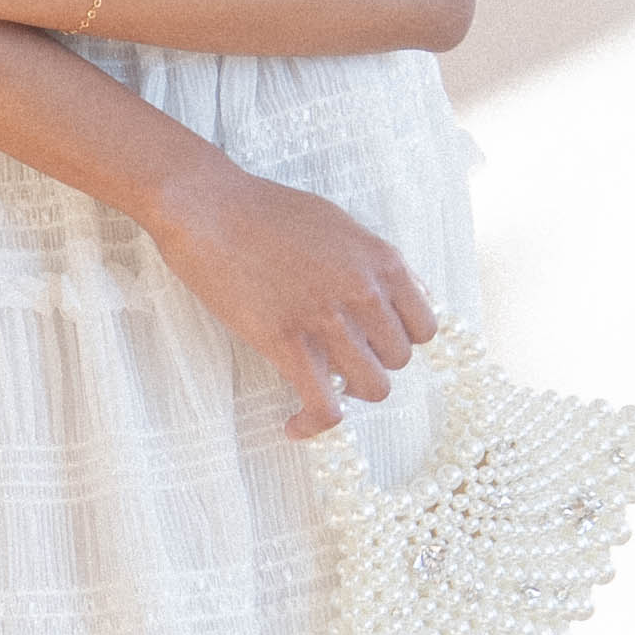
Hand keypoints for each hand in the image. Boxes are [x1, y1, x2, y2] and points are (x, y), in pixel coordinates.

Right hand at [142, 152, 436, 437]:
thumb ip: (373, 264)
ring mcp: (328, 320)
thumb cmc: (268, 212)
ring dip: (348, 392)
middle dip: (371, 362)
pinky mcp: (288, 343)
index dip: (398, 339)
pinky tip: (294, 425)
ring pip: (372, 388)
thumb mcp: (339, 225)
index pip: (424, 328)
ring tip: (322, 384)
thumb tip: (404, 294)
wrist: (210, 209)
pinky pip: (324, 407)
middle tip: (338, 357)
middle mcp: (365, 293)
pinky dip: (313, 424)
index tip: (373, 341)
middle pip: (398, 361)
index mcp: (382, 262)